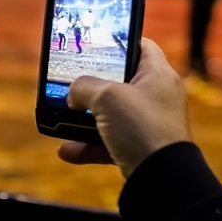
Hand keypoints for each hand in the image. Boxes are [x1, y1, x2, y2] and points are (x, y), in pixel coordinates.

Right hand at [58, 39, 191, 178]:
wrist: (160, 179)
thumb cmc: (143, 129)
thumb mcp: (107, 97)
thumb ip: (84, 87)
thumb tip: (73, 94)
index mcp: (158, 75)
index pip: (141, 46)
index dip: (119, 41)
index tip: (98, 43)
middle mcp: (156, 98)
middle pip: (120, 83)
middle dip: (92, 86)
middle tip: (72, 83)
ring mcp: (147, 125)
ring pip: (110, 116)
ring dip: (84, 119)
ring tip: (61, 118)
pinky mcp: (138, 150)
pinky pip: (108, 144)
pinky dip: (87, 146)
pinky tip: (68, 150)